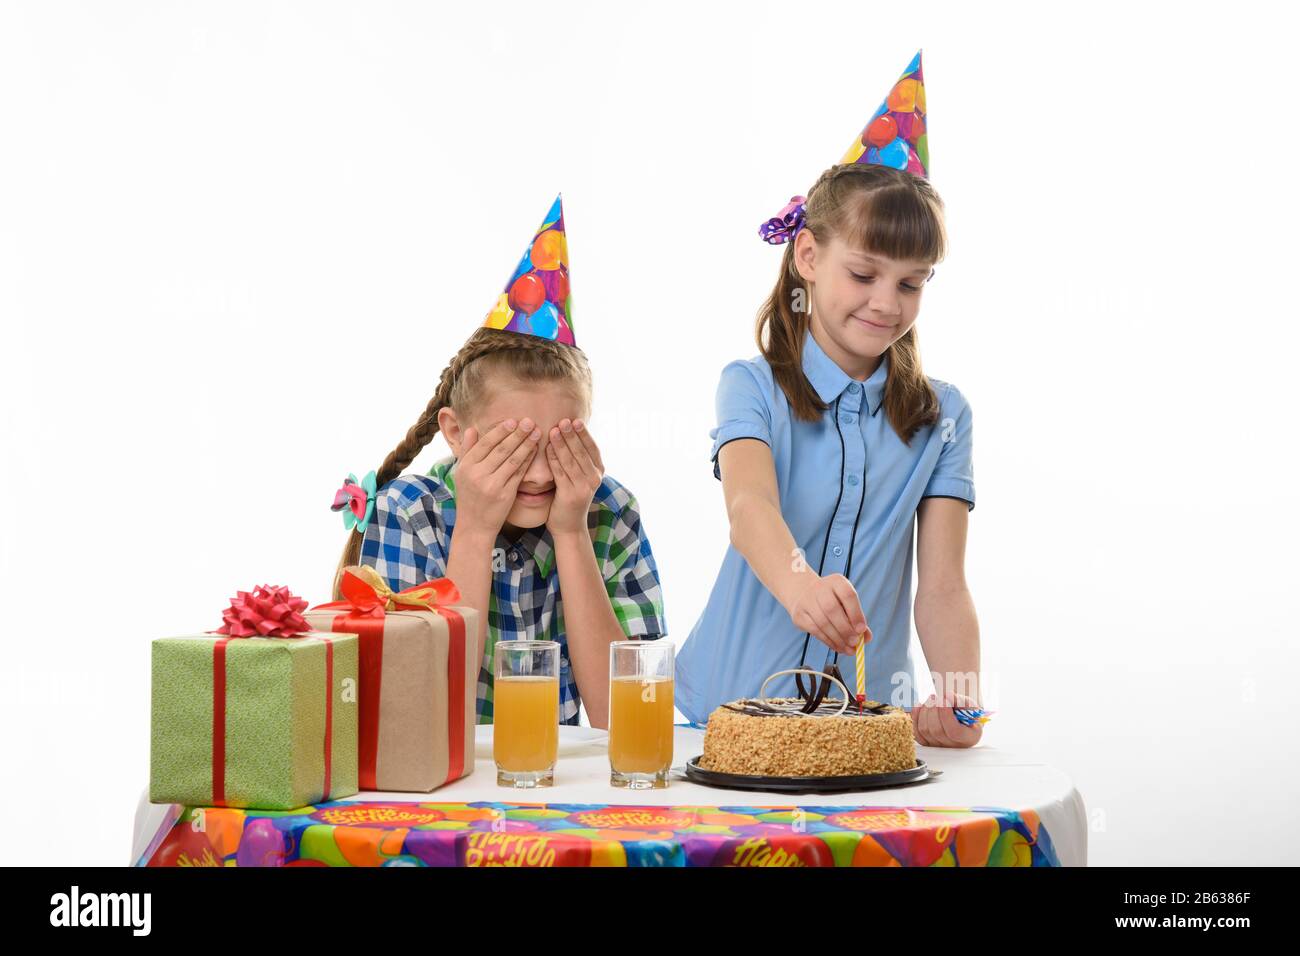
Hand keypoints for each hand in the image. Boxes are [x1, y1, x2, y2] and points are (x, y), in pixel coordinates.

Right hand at [454, 418, 540, 534]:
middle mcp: (478, 475)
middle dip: (517, 434)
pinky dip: (527, 461)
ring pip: (513, 460)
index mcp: (466, 467)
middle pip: (501, 450)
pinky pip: (519, 474)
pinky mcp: (505, 495)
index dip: (500, 431)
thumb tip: (471, 429)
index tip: (513, 420)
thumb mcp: (461, 473)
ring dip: (526, 445)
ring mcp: (492, 486)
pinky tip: (535, 451)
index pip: (485, 444)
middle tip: (530, 421)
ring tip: (536, 432)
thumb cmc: (469, 496)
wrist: (474, 525)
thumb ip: (466, 450)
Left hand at [545, 418, 603, 535]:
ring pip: (571, 460)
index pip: (592, 447)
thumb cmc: (571, 497)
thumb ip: (578, 459)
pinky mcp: (571, 494)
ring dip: (562, 444)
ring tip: (554, 430)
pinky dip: (553, 459)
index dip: (584, 433)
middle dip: (572, 435)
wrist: (569, 526)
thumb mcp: (580, 476)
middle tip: (564, 420)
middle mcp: (595, 478)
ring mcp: (584, 487)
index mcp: (598, 471)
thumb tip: (570, 433)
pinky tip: (547, 448)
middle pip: (581, 451)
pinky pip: (560, 472)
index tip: (575, 420)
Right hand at [787, 573, 870, 655]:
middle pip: (832, 609)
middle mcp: (820, 588)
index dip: (855, 613)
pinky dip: (828, 641)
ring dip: (837, 638)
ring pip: (822, 622)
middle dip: (845, 629)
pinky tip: (837, 647)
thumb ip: (858, 619)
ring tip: (848, 649)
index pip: (847, 595)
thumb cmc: (834, 601)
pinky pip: (814, 630)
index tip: (861, 630)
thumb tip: (866, 638)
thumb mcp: (847, 604)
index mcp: (837, 581)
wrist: (805, 594)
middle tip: (855, 642)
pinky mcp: (799, 615)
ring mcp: (806, 601)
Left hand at [910, 691, 982, 747]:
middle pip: (936, 730)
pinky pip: (916, 731)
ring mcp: (938, 746)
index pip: (954, 731)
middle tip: (935, 697)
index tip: (945, 697)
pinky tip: (920, 706)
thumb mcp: (970, 706)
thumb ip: (961, 701)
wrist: (958, 719)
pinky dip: (915, 717)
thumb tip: (948, 696)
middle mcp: (953, 746)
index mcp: (968, 738)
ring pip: (924, 730)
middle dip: (933, 709)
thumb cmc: (966, 713)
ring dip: (924, 711)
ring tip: (931, 700)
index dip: (946, 714)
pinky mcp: (926, 742)